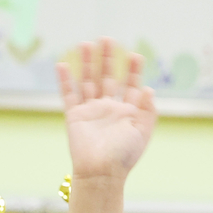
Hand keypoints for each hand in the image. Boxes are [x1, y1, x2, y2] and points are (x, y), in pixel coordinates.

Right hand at [57, 39, 156, 181]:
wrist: (101, 172)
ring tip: (86, 44)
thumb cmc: (123, 156)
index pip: (130, 86)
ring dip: (88, 63)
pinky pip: (68, 94)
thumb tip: (149, 89)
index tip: (135, 55)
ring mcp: (91, 111)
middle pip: (108, 78)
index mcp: (126, 112)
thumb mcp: (142, 133)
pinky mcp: (75, 116)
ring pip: (88, 81)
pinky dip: (65, 80)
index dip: (133, 70)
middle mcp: (108, 109)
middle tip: (108, 39)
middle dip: (108, 59)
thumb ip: (147, 111)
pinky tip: (63, 64)